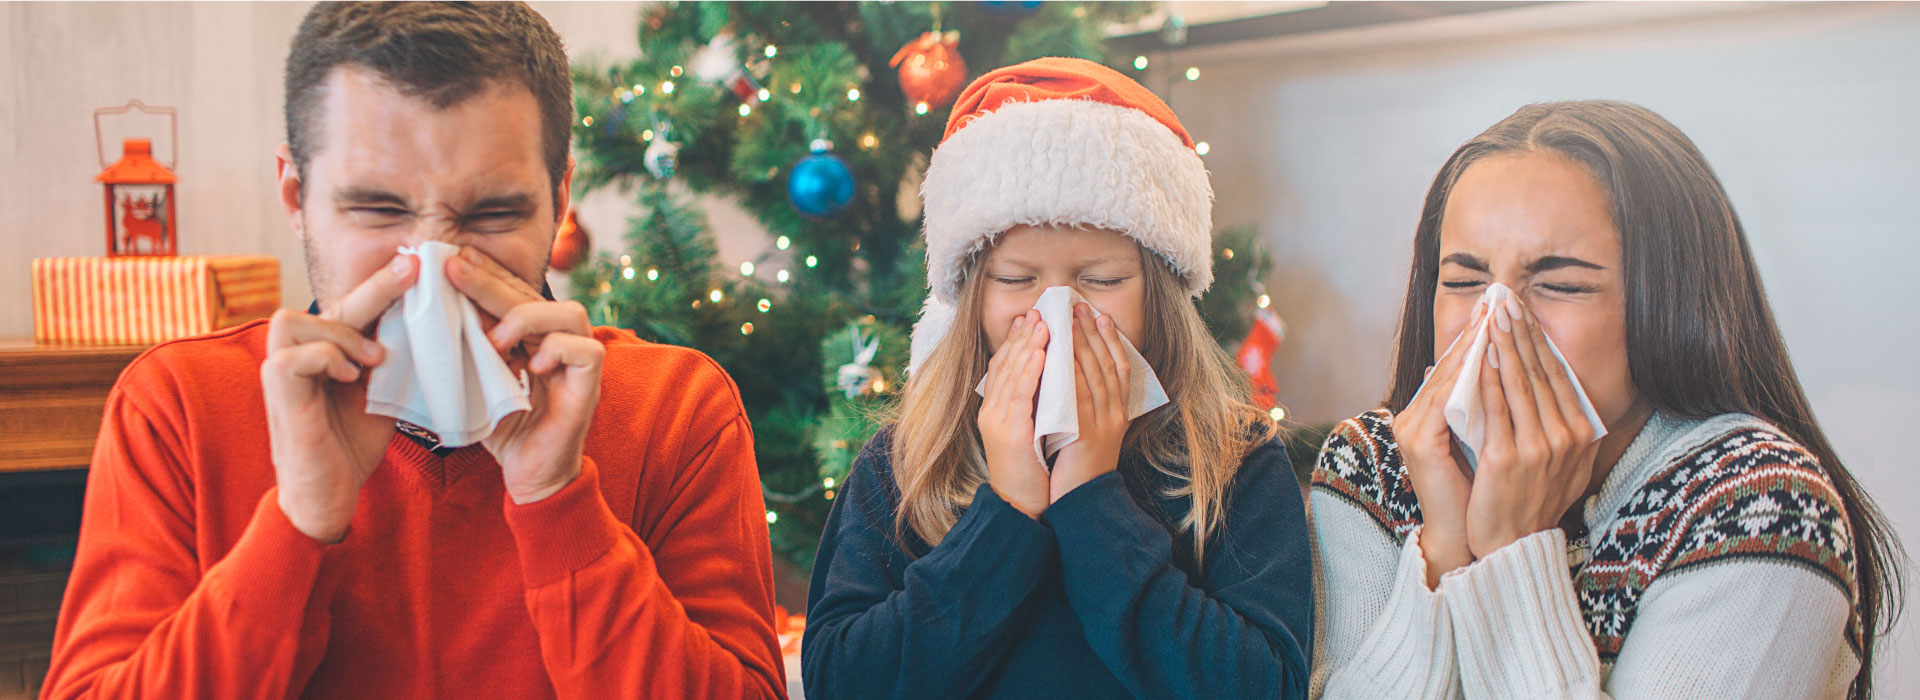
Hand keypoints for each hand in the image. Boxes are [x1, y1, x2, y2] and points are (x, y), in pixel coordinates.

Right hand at [263, 253, 417, 542]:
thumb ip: (394, 360)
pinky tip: (349, 377)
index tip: (418, 263)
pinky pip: (293, 354)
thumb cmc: (352, 444)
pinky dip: (325, 358)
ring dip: (343, 333)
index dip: (383, 285)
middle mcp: (297, 352)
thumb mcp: (384, 394)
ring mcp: (281, 369)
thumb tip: (432, 326)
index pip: (354, 308)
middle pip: (332, 304)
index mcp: (325, 350)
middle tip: (413, 269)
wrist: (328, 493)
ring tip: (374, 361)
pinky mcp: (275, 389)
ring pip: (297, 320)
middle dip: (376, 287)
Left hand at [446, 246, 604, 504]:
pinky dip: (557, 350)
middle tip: (454, 269)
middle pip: (535, 295)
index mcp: (534, 337)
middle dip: (492, 281)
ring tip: (494, 340)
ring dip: (527, 318)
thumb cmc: (503, 429)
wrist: (529, 476)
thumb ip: (466, 351)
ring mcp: (579, 364)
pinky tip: (530, 364)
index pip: (516, 291)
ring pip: (569, 314)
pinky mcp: (589, 388)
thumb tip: (434, 314)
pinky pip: (586, 352)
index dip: (489, 272)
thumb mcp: (476, 382)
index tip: (453, 258)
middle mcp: (561, 342)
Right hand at [977, 310, 1049, 518]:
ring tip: (1041, 324)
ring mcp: (998, 422)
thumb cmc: (1030, 470)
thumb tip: (1046, 378)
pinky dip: (1028, 372)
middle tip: (1038, 311)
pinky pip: (1018, 396)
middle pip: (1005, 365)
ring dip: (1026, 346)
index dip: (1015, 341)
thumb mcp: (1027, 431)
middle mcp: (992, 412)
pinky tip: (1038, 355)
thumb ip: (1031, 405)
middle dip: (1023, 336)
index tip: (1029, 319)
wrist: (1021, 506)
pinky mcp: (1009, 434)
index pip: (1003, 366)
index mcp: (995, 411)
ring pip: (1011, 375)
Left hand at [1050, 304, 1131, 502]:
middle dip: (1092, 333)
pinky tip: (1060, 355)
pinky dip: (1070, 372)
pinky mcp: (1088, 434)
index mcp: (1118, 413)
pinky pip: (1079, 396)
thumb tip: (1073, 376)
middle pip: (1108, 364)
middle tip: (1079, 307)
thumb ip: (1087, 408)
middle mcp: (1116, 414)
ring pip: (1095, 375)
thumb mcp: (1090, 433)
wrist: (1085, 504)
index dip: (1110, 339)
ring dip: (1081, 345)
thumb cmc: (1081, 470)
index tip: (1098, 315)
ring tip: (1068, 321)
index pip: (1119, 366)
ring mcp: (1104, 424)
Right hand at [1391, 296, 1485, 585]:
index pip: (1454, 367)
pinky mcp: (1421, 441)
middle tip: (1500, 299)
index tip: (1503, 310)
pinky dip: (1470, 375)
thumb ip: (1485, 409)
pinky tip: (1491, 354)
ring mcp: (1412, 428)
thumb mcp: (1486, 440)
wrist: (1467, 537)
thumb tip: (1497, 374)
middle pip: (1449, 364)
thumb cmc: (1481, 493)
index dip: (1478, 338)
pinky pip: (1448, 398)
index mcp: (1425, 415)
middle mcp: (1412, 417)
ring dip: (1474, 344)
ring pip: (1448, 376)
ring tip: (1497, 316)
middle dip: (1477, 331)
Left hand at [1465, 295, 1599, 557]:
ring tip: (1492, 313)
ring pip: (1520, 382)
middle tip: (1506, 297)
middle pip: (1541, 372)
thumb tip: (1549, 382)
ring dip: (1504, 343)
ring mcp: (1540, 447)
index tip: (1524, 310)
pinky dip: (1488, 376)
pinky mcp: (1509, 457)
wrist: (1512, 544)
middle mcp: (1567, 438)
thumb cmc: (1529, 500)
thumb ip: (1559, 424)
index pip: (1558, 375)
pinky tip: (1479, 353)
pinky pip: (1496, 406)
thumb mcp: (1560, 461)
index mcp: (1582, 434)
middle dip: (1522, 330)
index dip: (1540, 340)